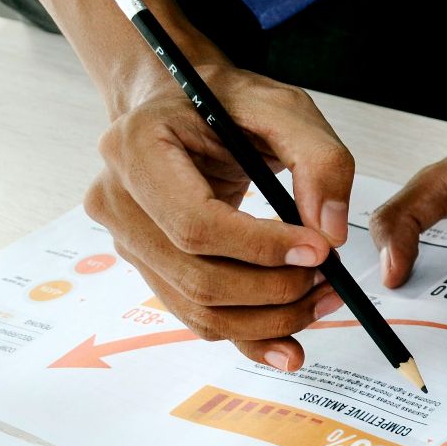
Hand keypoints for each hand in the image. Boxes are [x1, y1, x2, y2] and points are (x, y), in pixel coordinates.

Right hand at [84, 63, 356, 370]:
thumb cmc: (227, 102)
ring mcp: (127, 240)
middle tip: (330, 277)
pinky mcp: (149, 267)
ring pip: (198, 308)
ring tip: (322, 298)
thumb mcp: (284, 108)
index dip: (260, 247)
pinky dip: (248, 335)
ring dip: (269, 318)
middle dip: (274, 289)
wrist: (181, 105)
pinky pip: (196, 317)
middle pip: (197, 276)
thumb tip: (329, 232)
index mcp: (137, 148)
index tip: (318, 250)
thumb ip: (320, 160)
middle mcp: (117, 199)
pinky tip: (289, 343)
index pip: (195, 222)